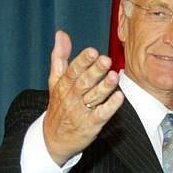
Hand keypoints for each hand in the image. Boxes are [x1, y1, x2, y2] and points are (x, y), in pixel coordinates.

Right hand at [43, 31, 124, 165]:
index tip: (93, 51)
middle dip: (95, 71)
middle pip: (83, 83)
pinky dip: (110, 107)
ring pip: (93, 98)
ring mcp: (81, 112)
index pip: (73, 71)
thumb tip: (61, 34)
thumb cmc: (59, 105)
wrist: (53, 139)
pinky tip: (119, 97)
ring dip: (104, 87)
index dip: (82, 61)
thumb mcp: (55, 81)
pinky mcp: (91, 125)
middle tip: (106, 60)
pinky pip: (101, 115)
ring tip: (115, 76)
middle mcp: (71, 98)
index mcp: (63, 85)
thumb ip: (60, 57)